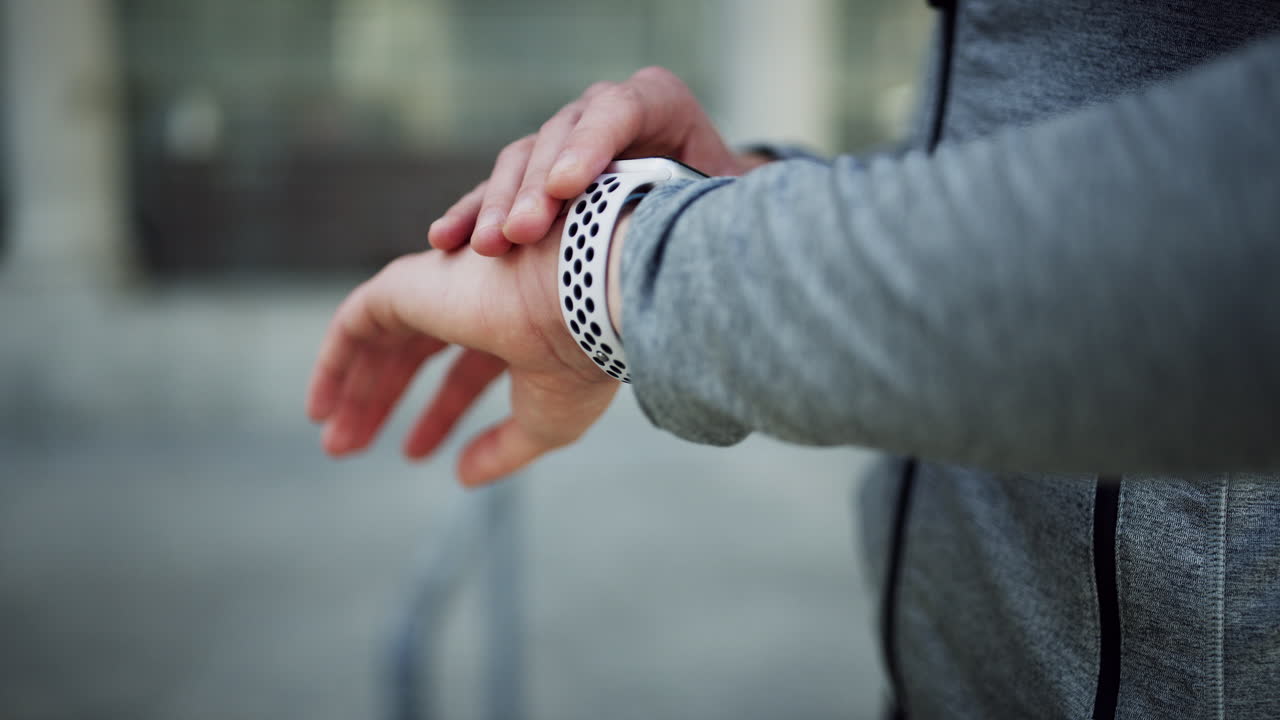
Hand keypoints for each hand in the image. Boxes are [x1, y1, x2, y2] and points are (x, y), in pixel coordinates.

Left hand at [306, 218, 617, 486]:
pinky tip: (320, 406)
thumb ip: (502, 450)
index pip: (463, 373)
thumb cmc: (576, 362)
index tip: (414, 454)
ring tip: (333, 441)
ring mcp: (437, 290)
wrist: (580, 305)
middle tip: (350, 449)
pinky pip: (353, 323)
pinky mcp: (405, 286)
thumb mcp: (544, 424)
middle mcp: (473, 303)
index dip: (438, 416)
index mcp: (513, 329)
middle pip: (411, 356)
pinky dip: (333, 363)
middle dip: (381, 403)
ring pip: (378, 342)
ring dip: (352, 391)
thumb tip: (463, 477)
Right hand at [427, 66, 752, 256]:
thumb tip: (729, 209)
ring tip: (486, 247)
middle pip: (560, 136)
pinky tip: (445, 240)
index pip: (622, 108)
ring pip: (520, 161)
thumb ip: (727, 199)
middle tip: (523, 232)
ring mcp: (561, 142)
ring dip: (497, 204)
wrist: (696, 214)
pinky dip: (471, 215)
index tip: (567, 186)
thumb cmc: (720, 204)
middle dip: (536, 186)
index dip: (591, 143)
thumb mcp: (731, 198)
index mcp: (656, 102)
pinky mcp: (533, 177)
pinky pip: (495, 192)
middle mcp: (602, 112)